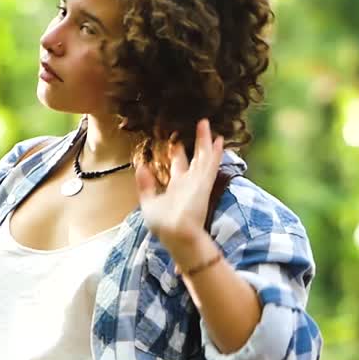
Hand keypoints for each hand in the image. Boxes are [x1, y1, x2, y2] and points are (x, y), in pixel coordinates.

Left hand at [134, 118, 224, 260]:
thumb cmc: (163, 225)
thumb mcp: (149, 202)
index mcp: (177, 187)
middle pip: (195, 158)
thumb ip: (146, 185)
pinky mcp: (204, 182)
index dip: (178, 153)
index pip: (179, 166)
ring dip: (205, 140)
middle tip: (198, 126)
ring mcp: (198, 182)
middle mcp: (189, 182)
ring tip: (206, 123)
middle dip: (196, 143)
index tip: (177, 142)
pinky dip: (214, 151)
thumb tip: (141, 166)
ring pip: (204, 156)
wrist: (177, 236)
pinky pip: (210, 163)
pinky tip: (218, 139)